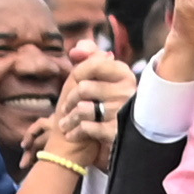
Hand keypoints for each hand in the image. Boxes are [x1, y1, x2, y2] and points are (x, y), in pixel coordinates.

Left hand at [35, 58, 131, 177]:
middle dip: (70, 101)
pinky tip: (72, 134)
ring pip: (83, 109)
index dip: (77, 73)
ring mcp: (124, 113)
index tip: (73, 83)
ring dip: (69, 119)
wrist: (109, 142)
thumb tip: (76, 50)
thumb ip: (89, 58)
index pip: (94, 63)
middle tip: (66, 110)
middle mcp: (128, 91)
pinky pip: (87, 127)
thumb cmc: (99, 105)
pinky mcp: (117, 133)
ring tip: (66, 124)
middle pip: (84, 88)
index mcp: (124, 74)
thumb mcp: (98, 79)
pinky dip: (76, 132)